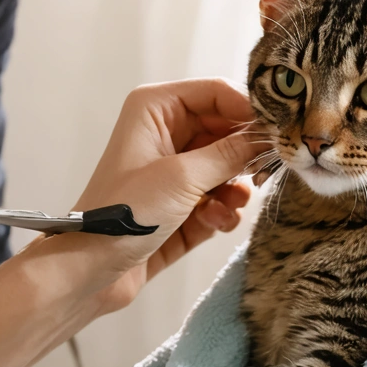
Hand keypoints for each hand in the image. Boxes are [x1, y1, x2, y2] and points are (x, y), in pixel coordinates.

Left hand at [49, 78, 260, 311]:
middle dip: (245, 155)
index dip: (249, 111)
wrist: (89, 273)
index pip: (218, 93)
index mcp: (156, 108)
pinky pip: (220, 197)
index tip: (278, 134)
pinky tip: (213, 224)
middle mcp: (166, 132)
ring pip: (228, 166)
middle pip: (228, 130)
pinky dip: (223, 211)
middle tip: (263, 175)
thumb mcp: (182, 178)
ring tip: (228, 207)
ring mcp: (175, 169)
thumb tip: (270, 138)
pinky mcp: (183, 204)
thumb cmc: (122, 214)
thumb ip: (231, 154)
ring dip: (234, 189)